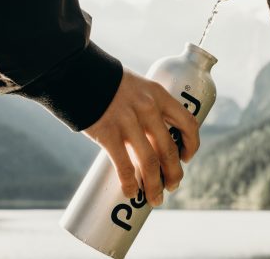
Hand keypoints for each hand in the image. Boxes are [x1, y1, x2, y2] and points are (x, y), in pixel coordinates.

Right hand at [82, 68, 199, 206]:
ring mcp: (128, 122)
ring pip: (149, 162)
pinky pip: (124, 165)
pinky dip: (129, 183)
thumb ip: (144, 107)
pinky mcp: (108, 133)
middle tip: (172, 185)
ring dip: (154, 185)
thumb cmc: (107, 82)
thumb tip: (150, 137)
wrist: (77, 72)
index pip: (187, 122)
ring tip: (155, 198)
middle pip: (169, 149)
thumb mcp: (136, 87)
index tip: (187, 157)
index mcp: (159, 95)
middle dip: (173, 173)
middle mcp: (148, 108)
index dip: (191, 144)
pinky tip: (130, 193)